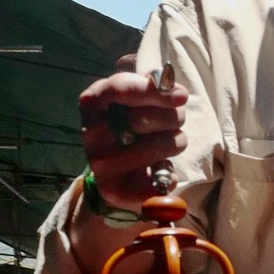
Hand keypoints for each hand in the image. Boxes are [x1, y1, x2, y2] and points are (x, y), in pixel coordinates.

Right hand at [78, 57, 183, 210]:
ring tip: (170, 142)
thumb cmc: (130, 125)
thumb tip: (168, 83)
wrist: (115, 173)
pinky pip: (161, 178)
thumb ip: (149, 84)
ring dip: (177, 141)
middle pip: (144, 119)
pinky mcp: (115, 190)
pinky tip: (160, 169)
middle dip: (174, 116)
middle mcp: (91, 133)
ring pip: (160, 147)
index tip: (181, 95)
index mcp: (92, 102)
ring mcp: (100, 164)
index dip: (153, 91)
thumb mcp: (133, 99)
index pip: (119, 89)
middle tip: (177, 119)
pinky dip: (170, 172)